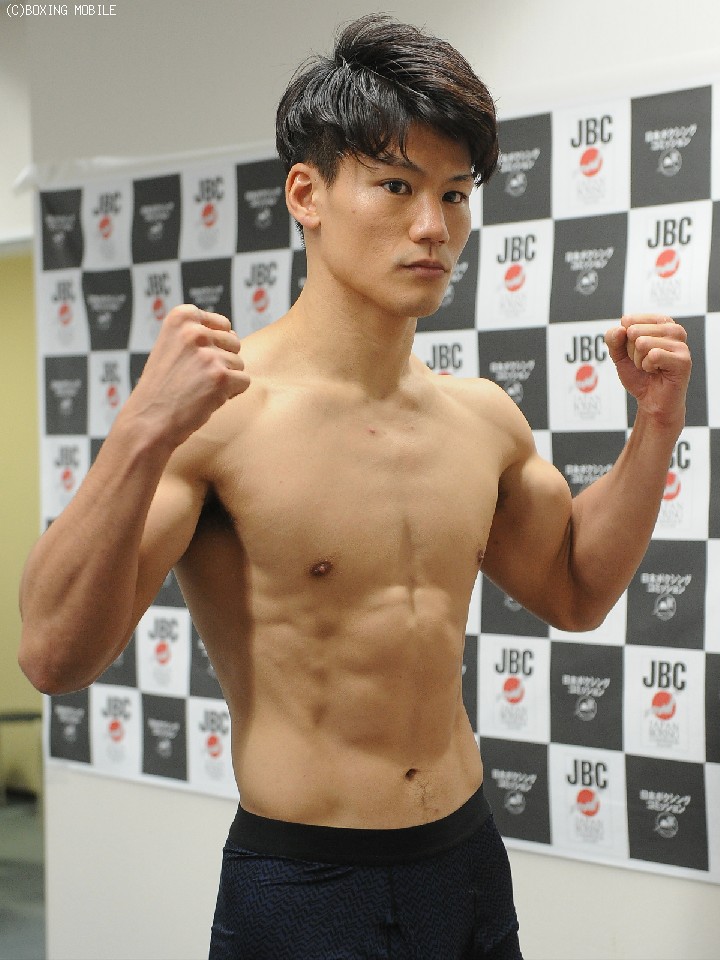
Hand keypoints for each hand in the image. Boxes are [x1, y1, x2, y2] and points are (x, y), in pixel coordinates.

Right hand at [123, 305, 250, 445]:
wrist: (148, 421)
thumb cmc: (161, 388)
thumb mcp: (170, 346)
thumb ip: (197, 334)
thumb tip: (234, 335)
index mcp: (181, 317)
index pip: (223, 325)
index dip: (213, 347)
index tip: (191, 362)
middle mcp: (195, 331)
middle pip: (233, 343)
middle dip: (221, 362)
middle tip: (195, 378)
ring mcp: (208, 355)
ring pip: (239, 364)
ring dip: (224, 379)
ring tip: (198, 389)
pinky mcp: (220, 377)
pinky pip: (244, 381)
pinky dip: (231, 393)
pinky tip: (207, 399)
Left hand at [604, 314, 690, 427]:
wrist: (651, 401)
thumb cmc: (640, 377)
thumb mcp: (619, 356)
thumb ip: (613, 340)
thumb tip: (621, 328)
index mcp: (660, 322)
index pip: (629, 320)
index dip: (624, 340)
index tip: (636, 352)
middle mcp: (673, 329)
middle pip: (634, 331)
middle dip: (631, 352)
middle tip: (644, 362)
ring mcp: (681, 344)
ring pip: (642, 342)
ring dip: (639, 361)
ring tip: (650, 368)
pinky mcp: (683, 360)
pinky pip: (653, 355)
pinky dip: (647, 367)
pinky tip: (656, 372)